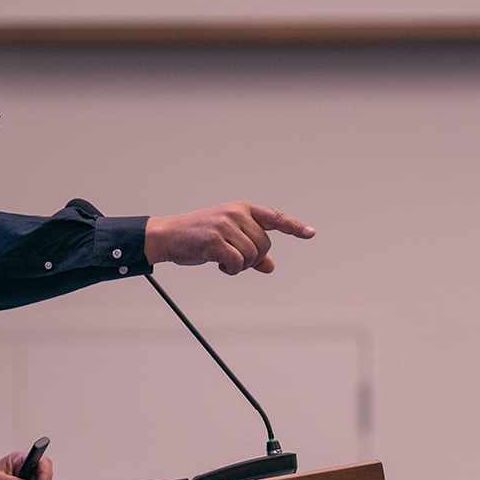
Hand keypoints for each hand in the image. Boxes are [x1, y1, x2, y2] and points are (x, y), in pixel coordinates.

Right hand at [144, 202, 314, 274]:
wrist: (169, 235)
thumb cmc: (199, 237)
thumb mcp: (228, 239)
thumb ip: (251, 251)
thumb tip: (270, 266)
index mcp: (243, 209)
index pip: (274, 217)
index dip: (293, 226)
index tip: (310, 233)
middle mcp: (237, 213)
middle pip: (264, 245)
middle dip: (253, 259)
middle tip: (234, 260)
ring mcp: (226, 225)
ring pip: (251, 256)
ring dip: (240, 266)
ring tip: (224, 261)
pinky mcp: (215, 240)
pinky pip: (237, 263)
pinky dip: (232, 270)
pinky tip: (220, 266)